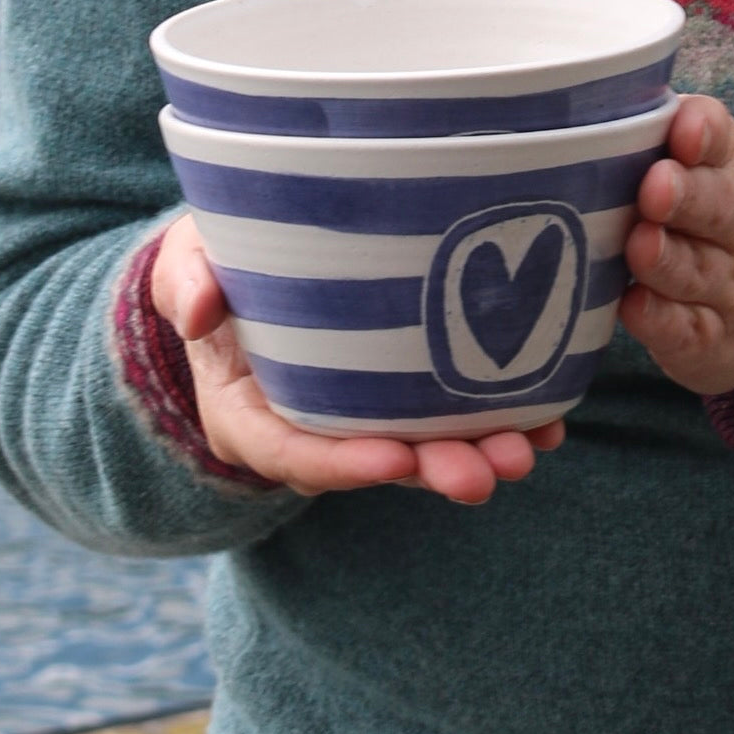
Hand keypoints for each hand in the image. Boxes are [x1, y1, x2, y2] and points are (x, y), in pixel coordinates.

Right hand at [151, 215, 563, 502]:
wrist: (244, 265)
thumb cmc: (213, 263)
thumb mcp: (184, 262)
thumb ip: (185, 281)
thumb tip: (198, 308)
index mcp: (249, 411)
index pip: (292, 453)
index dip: (344, 464)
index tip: (397, 456)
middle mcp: (311, 424)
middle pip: (373, 462)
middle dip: (432, 469)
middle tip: (489, 471)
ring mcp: (360, 413)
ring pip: (422, 446)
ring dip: (479, 452)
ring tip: (531, 450)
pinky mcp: (400, 390)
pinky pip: (449, 415)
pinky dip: (500, 420)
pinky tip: (549, 419)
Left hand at [619, 95, 733, 394]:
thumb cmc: (723, 214)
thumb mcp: (722, 167)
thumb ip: (676, 134)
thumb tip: (603, 102)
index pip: (721, 141)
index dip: (702, 134)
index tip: (684, 132)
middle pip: (716, 208)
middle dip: (685, 197)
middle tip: (655, 188)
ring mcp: (729, 288)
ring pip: (696, 271)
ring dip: (667, 259)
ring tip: (641, 245)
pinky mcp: (710, 342)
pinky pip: (686, 331)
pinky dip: (660, 321)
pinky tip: (634, 306)